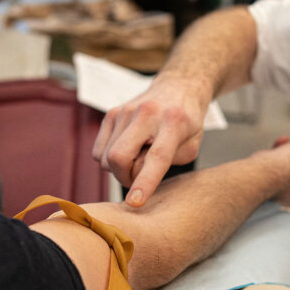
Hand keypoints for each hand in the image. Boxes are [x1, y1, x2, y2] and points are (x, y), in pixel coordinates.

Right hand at [93, 77, 207, 206]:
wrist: (177, 87)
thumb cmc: (186, 122)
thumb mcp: (191, 146)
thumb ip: (166, 163)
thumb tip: (134, 173)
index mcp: (174, 122)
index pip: (156, 156)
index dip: (144, 182)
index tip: (134, 202)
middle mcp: (146, 113)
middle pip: (118, 158)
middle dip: (125, 178)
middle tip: (140, 178)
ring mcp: (124, 111)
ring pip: (106, 158)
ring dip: (120, 169)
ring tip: (138, 157)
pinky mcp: (111, 113)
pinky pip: (98, 152)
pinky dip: (109, 159)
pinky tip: (127, 149)